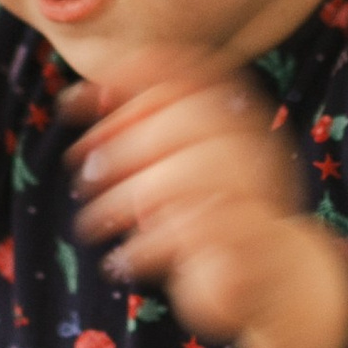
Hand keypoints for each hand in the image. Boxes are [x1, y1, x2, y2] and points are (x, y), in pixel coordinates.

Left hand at [70, 51, 347, 347]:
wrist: (275, 272)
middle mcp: (253, 147)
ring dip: (119, 202)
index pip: (187, 75)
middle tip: (85, 174)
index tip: (74, 99)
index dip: (129, 78)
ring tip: (91, 224)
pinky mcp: (247, 243)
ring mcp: (257, 192)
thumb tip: (72, 96)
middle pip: (182, 122)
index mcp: (239, 118)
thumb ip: (137, 126)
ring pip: (178, 179)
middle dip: (119, 145)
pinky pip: (184, 235)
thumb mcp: (176, 163)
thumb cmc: (213, 209)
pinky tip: (122, 260)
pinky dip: (142, 248)